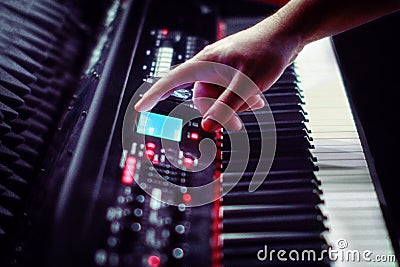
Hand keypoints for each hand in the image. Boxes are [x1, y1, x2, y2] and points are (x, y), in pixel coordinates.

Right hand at [134, 17, 301, 131]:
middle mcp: (209, 66)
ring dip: (235, 106)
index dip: (154, 95)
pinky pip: (230, 92)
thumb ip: (224, 107)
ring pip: (218, 98)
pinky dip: (241, 99)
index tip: (139, 109)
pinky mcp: (233, 73)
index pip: (172, 81)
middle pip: (201, 98)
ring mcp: (222, 69)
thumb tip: (206, 127)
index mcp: (205, 63)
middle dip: (218, 113)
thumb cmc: (266, 52)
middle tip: (236, 126)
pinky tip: (257, 98)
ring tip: (255, 101)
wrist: (287, 36)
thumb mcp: (245, 84)